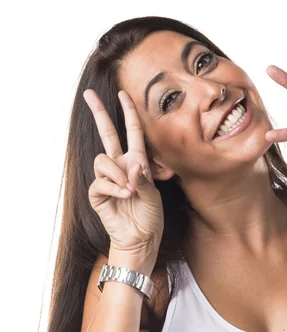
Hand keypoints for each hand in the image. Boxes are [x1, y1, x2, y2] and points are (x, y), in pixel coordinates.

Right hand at [84, 89, 163, 256]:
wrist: (141, 238)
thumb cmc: (150, 215)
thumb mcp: (153, 193)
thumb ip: (143, 177)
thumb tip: (131, 164)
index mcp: (137, 162)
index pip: (132, 132)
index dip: (128, 113)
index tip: (123, 94)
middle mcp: (121, 166)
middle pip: (107, 134)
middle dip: (99, 113)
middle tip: (88, 94)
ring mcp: (108, 178)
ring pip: (102, 160)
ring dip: (117, 174)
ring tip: (130, 191)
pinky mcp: (97, 193)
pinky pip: (100, 182)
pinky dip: (114, 189)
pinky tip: (124, 197)